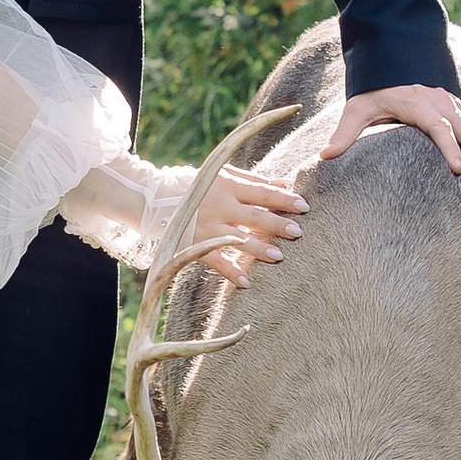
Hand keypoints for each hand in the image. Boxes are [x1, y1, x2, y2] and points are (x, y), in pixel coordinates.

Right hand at [206, 164, 309, 288]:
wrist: (156, 199)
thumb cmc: (198, 185)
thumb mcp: (223, 176)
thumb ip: (253, 180)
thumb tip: (284, 183)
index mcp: (228, 186)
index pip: (262, 193)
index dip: (283, 199)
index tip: (304, 206)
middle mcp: (220, 206)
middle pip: (254, 216)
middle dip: (277, 224)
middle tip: (298, 232)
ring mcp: (208, 227)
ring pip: (237, 239)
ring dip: (258, 249)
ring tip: (279, 257)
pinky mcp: (196, 244)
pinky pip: (215, 260)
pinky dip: (229, 272)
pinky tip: (245, 283)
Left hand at [322, 84, 460, 197]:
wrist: (396, 59)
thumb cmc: (375, 89)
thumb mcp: (358, 108)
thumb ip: (346, 132)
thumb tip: (325, 156)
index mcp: (420, 104)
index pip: (438, 127)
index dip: (448, 147)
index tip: (458, 171)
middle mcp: (445, 106)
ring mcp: (458, 110)